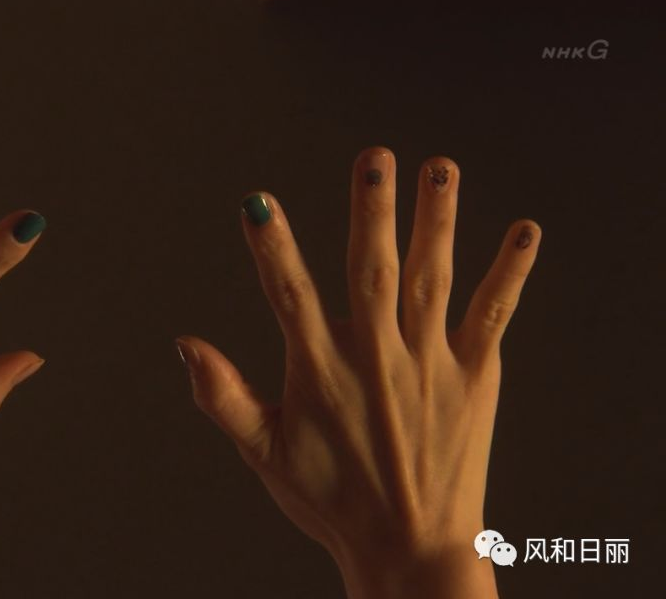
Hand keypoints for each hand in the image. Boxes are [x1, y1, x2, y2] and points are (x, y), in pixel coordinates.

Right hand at [176, 147, 539, 597]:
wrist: (411, 550)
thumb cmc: (332, 502)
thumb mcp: (265, 453)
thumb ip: (223, 395)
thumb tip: (185, 344)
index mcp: (322, 374)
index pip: (290, 297)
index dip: (272, 249)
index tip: (258, 203)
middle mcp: (376, 360)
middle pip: (372, 272)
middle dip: (372, 212)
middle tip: (374, 158)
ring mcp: (428, 366)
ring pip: (432, 280)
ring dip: (436, 222)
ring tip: (439, 168)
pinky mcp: (472, 380)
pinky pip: (492, 317)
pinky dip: (509, 273)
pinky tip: (523, 231)